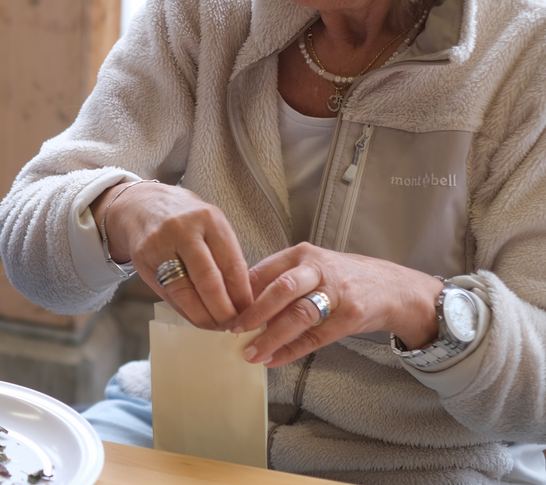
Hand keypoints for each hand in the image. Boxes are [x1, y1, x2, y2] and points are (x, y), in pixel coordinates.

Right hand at [98, 182, 252, 329]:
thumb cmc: (184, 220)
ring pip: (185, 291)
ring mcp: (160, 245)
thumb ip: (225, 256)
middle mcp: (184, 230)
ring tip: (215, 326)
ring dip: (203, 316)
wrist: (142, 206)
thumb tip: (242, 300)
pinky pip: (167, 293)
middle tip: (232, 326)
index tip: (249, 313)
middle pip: (208, 280)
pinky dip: (184, 310)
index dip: (242, 295)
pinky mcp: (143, 259)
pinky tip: (195, 317)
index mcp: (210, 220)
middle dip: (223, 310)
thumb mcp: (210, 226)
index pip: (232, 265)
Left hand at [232, 243, 443, 367]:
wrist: (393, 287)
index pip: (263, 270)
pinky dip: (291, 350)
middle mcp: (318, 270)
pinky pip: (315, 337)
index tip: (221, 309)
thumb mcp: (310, 267)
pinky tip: (273, 360)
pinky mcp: (350, 316)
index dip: (240, 291)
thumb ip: (278, 280)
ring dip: (271, 337)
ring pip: (299, 315)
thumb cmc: (340, 277)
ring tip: (250, 352)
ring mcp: (337, 293)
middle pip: (281, 289)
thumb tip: (237, 301)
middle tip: (231, 329)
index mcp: (301, 254)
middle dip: (253, 312)